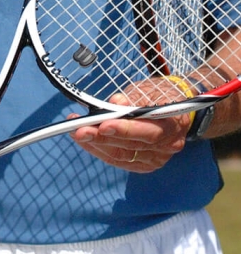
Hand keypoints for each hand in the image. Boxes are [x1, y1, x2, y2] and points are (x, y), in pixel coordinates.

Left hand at [70, 78, 192, 171]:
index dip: (124, 130)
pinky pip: (119, 160)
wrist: (178, 110)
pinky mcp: (144, 164)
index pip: (148, 132)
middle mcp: (167, 147)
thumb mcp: (150, 89)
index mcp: (173, 126)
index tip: (102, 124)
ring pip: (121, 157)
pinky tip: (86, 142)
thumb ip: (133, 98)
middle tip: (78, 130)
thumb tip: (115, 103)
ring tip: (75, 133)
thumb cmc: (162, 95)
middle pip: (130, 147)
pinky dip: (101, 151)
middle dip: (101, 138)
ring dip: (95, 145)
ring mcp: (156, 159)